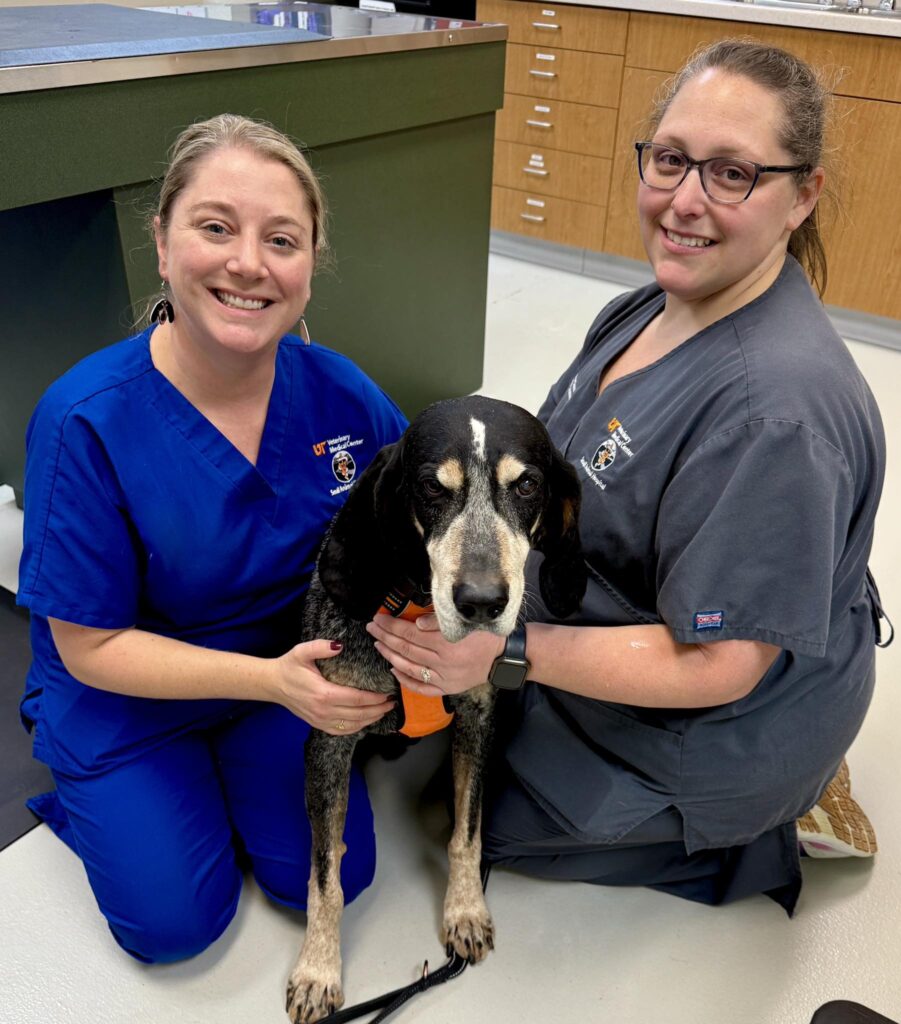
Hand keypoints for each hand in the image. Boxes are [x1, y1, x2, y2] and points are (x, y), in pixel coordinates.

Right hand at [273, 639, 394, 735]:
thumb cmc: (289, 667)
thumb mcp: (301, 651)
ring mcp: (320, 720)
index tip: (387, 693)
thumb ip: (320, 646)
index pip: (357, 699)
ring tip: (384, 711)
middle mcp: (324, 711)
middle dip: (378, 710)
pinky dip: (357, 728)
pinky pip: (342, 731)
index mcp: (323, 693)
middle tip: (392, 702)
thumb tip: (339, 646)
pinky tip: (366, 721)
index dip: (375, 698)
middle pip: (358, 715)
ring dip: (371, 720)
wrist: (272, 684)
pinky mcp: (318, 724)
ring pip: (352, 726)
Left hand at [365, 613, 503, 696]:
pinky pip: (421, 687)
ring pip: (410, 667)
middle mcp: (443, 662)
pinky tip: (393, 670)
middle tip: (372, 628)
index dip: (392, 625)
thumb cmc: (486, 633)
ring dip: (390, 656)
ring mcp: (445, 677)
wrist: (505, 656)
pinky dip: (405, 680)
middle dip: (385, 637)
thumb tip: (415, 622)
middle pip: (406, 649)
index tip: (379, 618)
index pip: (410, 633)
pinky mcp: (448, 688)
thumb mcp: (467, 620)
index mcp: (447, 642)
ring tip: (378, 645)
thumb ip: (440, 621)